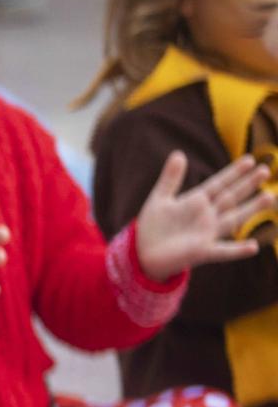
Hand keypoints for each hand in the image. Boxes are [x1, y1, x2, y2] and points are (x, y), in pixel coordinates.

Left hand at [134, 152, 270, 279]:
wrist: (141, 253)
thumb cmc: (152, 227)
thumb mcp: (159, 199)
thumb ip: (170, 178)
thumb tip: (178, 153)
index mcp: (196, 201)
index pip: (219, 184)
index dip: (233, 173)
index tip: (249, 159)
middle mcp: (206, 216)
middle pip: (230, 197)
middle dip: (247, 185)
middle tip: (265, 170)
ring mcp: (206, 233)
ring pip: (233, 219)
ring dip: (251, 209)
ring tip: (270, 197)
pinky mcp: (201, 252)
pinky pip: (223, 251)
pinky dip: (237, 250)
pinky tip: (253, 247)